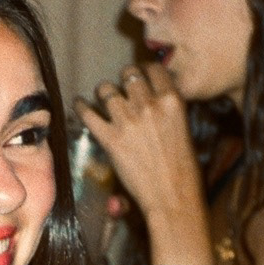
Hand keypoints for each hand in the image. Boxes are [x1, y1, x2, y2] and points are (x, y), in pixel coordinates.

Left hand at [78, 63, 204, 234]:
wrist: (173, 195)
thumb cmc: (184, 167)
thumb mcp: (184, 128)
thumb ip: (169, 109)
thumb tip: (155, 97)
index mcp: (172, 100)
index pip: (154, 69)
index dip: (145, 70)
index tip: (141, 75)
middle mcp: (149, 105)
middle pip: (128, 74)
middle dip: (124, 79)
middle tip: (122, 87)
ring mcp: (128, 121)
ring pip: (106, 89)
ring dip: (104, 92)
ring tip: (102, 97)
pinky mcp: (110, 138)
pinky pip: (88, 113)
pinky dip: (81, 106)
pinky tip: (79, 104)